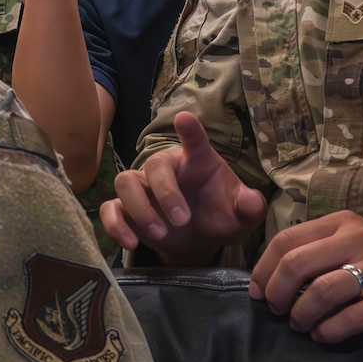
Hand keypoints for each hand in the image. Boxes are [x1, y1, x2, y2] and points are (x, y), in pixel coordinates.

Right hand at [102, 112, 265, 264]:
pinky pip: (110, 210)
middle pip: (154, 166)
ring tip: (159, 233)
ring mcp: (142, 188)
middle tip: (182, 220)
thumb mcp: (240, 215)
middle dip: (166, 193)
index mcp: (197, 162)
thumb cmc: (220, 216)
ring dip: (139, 209)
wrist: (198, 239)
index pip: (194, 143)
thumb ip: (249, 207)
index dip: (190, 131)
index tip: (185, 118)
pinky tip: (131, 243)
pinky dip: (116, 225)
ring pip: (125, 183)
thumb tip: (252, 203)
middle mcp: (166, 170)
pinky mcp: (126, 209)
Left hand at [249, 210, 362, 342]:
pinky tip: (324, 336)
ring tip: (301, 325)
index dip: (262, 270)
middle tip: (278, 311)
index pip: (285, 240)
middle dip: (277, 294)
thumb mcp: (354, 243)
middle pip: (296, 265)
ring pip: (320, 292)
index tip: (257, 293)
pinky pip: (350, 318)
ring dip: (301, 316)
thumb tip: (269, 278)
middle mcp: (359, 239)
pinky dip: (328, 331)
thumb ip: (316, 251)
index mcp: (342, 223)